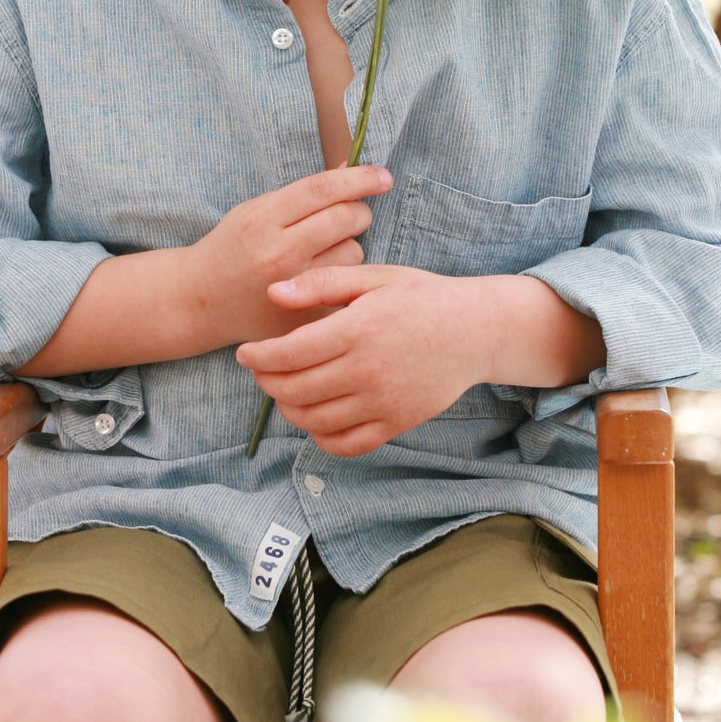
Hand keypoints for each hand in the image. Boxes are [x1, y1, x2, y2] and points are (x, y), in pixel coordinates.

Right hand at [181, 167, 392, 350]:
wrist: (200, 300)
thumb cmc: (232, 248)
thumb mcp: (256, 210)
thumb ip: (300, 195)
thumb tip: (349, 172)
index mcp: (263, 219)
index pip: (324, 189)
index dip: (360, 178)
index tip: (382, 176)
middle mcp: (279, 252)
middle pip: (347, 218)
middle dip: (358, 211)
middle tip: (350, 216)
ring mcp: (294, 286)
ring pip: (354, 252)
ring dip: (349, 246)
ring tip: (323, 253)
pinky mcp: (305, 313)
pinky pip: (346, 284)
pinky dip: (342, 277)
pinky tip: (323, 278)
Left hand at [236, 263, 602, 454]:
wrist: (476, 330)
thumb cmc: (421, 297)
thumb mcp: (373, 278)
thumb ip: (320, 283)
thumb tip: (273, 292)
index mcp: (357, 330)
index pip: (289, 354)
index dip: (258, 357)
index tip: (244, 353)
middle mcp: (367, 371)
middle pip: (295, 389)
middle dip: (267, 382)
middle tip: (260, 370)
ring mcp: (383, 402)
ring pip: (315, 420)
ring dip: (288, 409)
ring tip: (283, 391)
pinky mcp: (397, 423)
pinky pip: (347, 443)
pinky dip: (321, 437)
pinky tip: (314, 418)